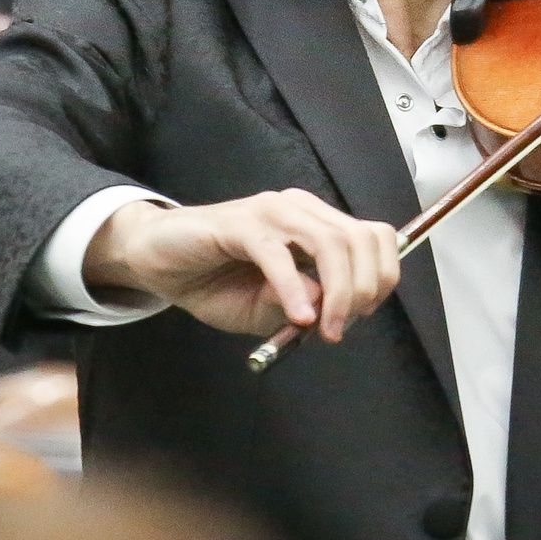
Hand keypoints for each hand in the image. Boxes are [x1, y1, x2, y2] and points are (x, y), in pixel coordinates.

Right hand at [84, 191, 401, 341]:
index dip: (382, 276)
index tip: (363, 315)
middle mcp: (300, 210)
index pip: (375, 237)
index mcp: (316, 224)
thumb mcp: (267, 309)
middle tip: (341, 328)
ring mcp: (271, 212)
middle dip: (364, 289)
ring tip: (325, 329)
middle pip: (359, 239)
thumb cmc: (214, 283)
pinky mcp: (239, 224)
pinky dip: (294, 288)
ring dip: (338, 292)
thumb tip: (330, 305)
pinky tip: (297, 316)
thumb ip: (303, 306)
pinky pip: (277, 254)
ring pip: (329, 242)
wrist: (158, 261)